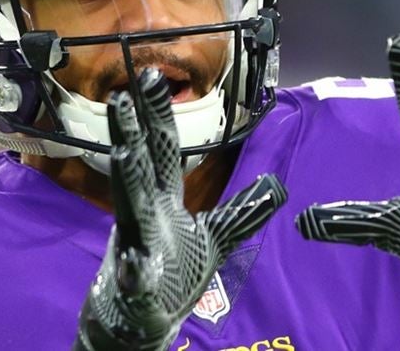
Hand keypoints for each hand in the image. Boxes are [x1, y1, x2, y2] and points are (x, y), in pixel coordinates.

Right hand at [77, 68, 286, 350]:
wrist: (140, 321)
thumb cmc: (173, 274)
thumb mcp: (215, 239)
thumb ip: (243, 212)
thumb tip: (277, 187)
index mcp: (162, 200)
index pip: (161, 150)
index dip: (158, 115)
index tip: (151, 78)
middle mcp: (145, 215)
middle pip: (140, 168)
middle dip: (131, 133)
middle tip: (121, 97)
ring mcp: (137, 247)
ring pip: (131, 209)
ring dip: (128, 181)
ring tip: (124, 152)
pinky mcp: (136, 286)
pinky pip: (135, 276)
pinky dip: (134, 269)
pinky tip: (134, 262)